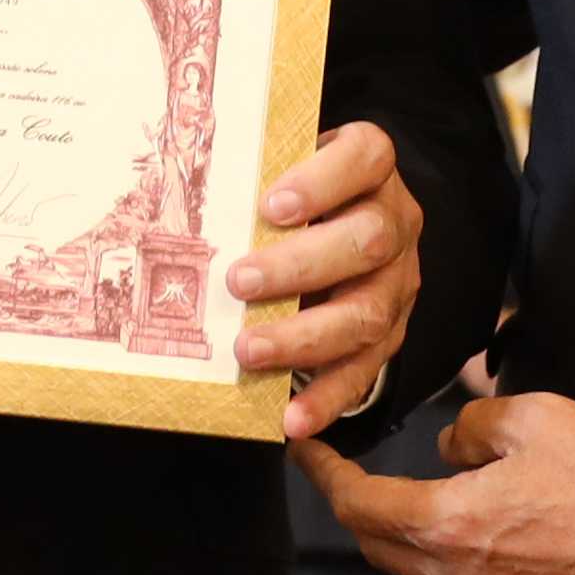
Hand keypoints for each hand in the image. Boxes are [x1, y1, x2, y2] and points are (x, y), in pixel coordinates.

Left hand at [227, 121, 423, 441]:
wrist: (346, 226)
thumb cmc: (297, 194)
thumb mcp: (284, 171)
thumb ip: (253, 176)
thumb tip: (177, 198)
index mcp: (371, 169)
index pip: (365, 158)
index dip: (323, 181)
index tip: (272, 206)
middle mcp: (395, 223)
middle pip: (366, 241)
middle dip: (301, 266)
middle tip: (239, 281)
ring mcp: (397, 283)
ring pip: (366, 312)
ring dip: (305, 337)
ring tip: (250, 350)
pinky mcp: (389, 334)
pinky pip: (364, 371)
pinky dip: (327, 397)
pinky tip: (292, 416)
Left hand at [290, 393, 574, 574]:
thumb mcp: (534, 418)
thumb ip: (474, 426)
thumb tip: (452, 443)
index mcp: (448, 526)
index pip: (358, 505)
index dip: (324, 476)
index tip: (307, 453)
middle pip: (383, 552)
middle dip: (360, 513)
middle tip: (355, 480)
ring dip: (415, 548)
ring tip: (426, 510)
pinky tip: (497, 548)